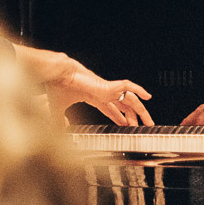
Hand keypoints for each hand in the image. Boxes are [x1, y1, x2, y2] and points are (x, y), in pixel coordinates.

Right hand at [18, 45, 152, 125]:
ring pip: (129, 99)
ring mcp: (106, 89)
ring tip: (148, 121)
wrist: (55, 74)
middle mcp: (102, 93)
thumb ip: (58, 119)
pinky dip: (138, 89)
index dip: (119, 117)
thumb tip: (57, 130)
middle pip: (123, 106)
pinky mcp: (108, 85)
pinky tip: (147, 95)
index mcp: (92, 97)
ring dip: (140, 110)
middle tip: (143, 127)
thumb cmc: (56, 86)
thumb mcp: (57, 108)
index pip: (110, 108)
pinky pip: (128, 86)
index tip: (125, 125)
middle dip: (134, 117)